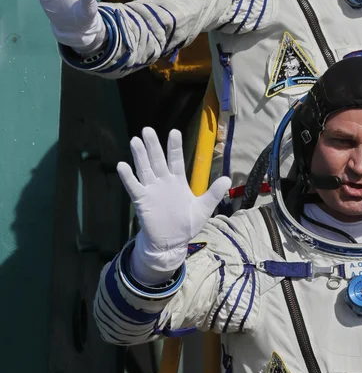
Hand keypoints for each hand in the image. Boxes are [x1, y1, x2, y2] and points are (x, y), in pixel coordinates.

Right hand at [117, 128, 230, 284]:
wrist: (171, 242)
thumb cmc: (186, 224)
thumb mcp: (203, 208)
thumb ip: (213, 193)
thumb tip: (227, 179)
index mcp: (178, 181)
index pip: (176, 160)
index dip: (175, 147)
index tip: (174, 132)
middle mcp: (163, 182)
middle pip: (158, 160)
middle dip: (153, 145)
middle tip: (148, 130)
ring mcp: (151, 190)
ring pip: (145, 169)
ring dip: (140, 156)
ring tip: (135, 140)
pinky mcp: (142, 200)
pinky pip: (134, 187)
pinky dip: (128, 177)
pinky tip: (122, 165)